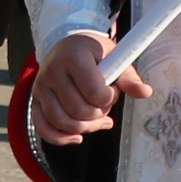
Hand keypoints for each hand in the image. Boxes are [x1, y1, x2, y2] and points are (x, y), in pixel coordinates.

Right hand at [31, 28, 149, 145]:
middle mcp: (53, 72)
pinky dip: (60, 138)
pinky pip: (43, 128)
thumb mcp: (114, 58)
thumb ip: (129, 78)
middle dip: (98, 113)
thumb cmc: (93, 53)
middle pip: (79, 111)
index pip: (94, 92)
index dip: (109, 98)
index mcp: (74, 58)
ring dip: (85, 127)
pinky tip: (77, 137)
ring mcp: (41, 87)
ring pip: (62, 122)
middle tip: (104, 103)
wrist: (67, 44)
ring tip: (97, 119)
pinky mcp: (35, 100)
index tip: (112, 90)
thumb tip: (146, 93)